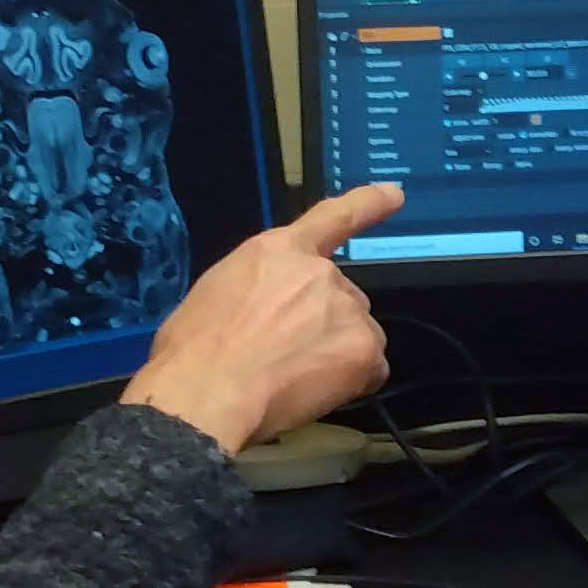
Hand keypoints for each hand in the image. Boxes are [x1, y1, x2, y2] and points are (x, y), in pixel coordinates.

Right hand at [122, 183, 402, 452]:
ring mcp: (346, 307)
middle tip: (284, 356)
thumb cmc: (193, 350)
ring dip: (336, 353)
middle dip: (322, 325)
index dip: (367, 203)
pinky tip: (315, 392)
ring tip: (291, 378)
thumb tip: (265, 316)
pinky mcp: (364, 347)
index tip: (394, 194)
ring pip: (356, 334)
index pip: (332, 218)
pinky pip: (370, 369)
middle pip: (340, 297)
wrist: (206, 391)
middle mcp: (319, 272)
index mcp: (277, 251)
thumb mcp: (217, 294)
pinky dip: (351, 382)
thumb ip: (257, 291)